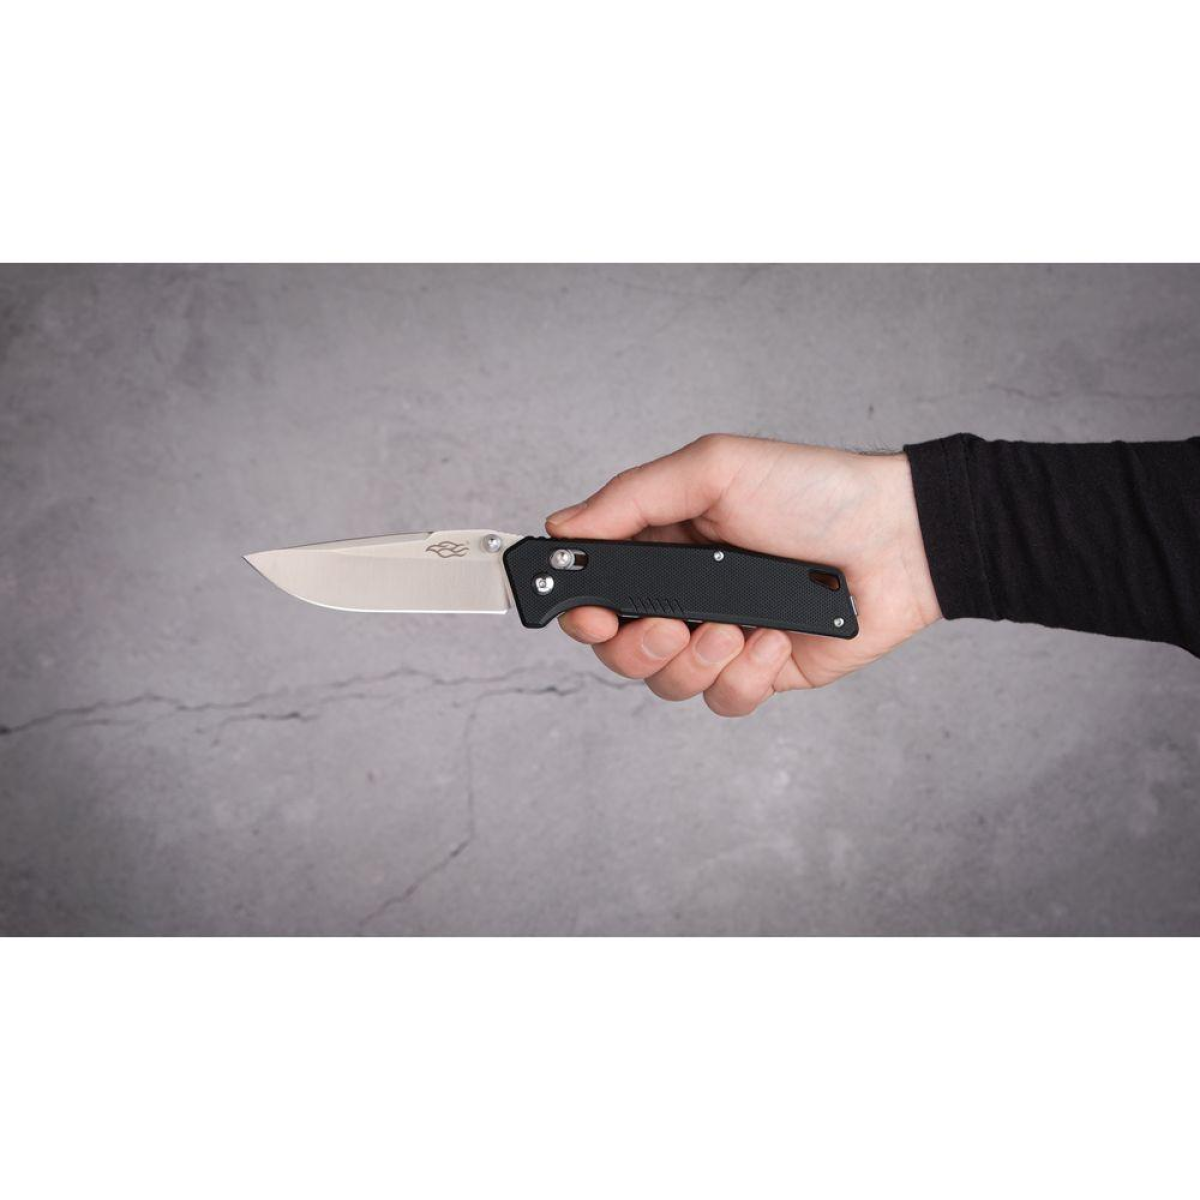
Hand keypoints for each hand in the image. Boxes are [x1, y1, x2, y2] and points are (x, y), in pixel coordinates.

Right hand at [545, 434, 940, 715]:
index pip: (597, 591)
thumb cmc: (812, 491)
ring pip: (668, 683)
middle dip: (637, 649)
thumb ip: (633, 498)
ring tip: (734, 629)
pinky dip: (745, 676)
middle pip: (621, 651)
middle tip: (668, 627)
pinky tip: (773, 641)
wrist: (898, 540)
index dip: (581, 613)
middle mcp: (685, 595)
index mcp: (663, 545)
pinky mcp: (760, 672)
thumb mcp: (713, 470)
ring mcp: (722, 637)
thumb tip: (562, 526)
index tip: (589, 617)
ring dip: (695, 661)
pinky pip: (725, 700)